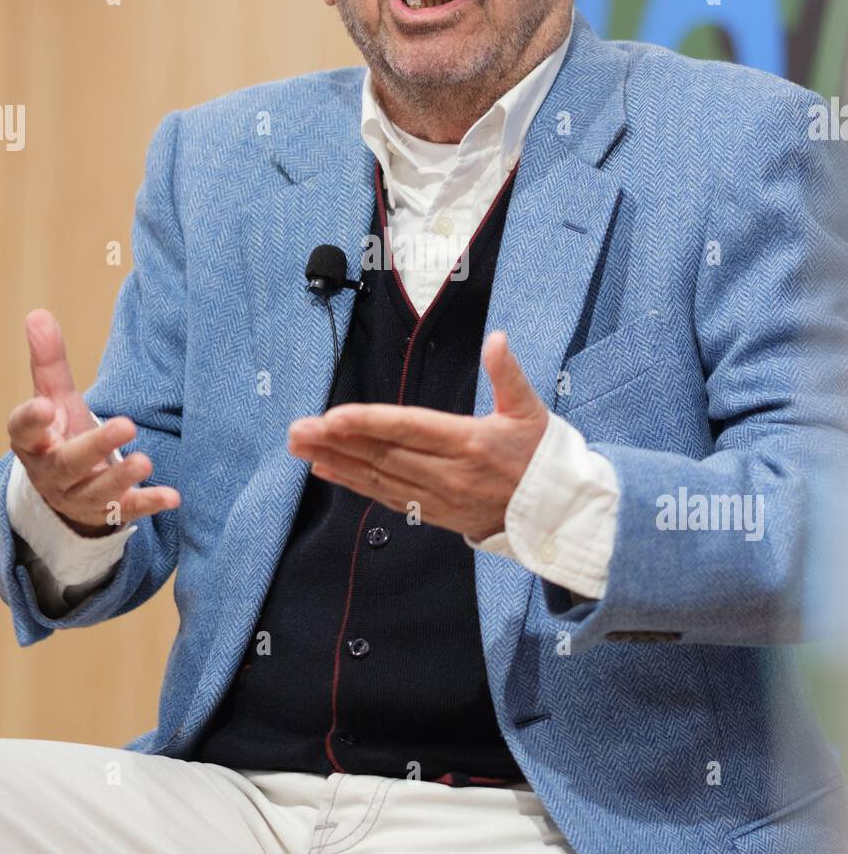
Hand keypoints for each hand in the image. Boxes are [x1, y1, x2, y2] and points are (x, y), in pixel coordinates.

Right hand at [7, 308, 180, 535]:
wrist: (66, 488)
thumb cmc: (61, 432)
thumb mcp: (54, 397)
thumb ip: (49, 361)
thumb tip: (38, 313)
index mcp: (34, 442)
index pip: (25, 431)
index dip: (32, 420)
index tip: (45, 404)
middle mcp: (52, 472)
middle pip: (69, 463)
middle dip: (96, 446)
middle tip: (126, 426)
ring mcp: (79, 496)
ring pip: (96, 491)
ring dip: (121, 477)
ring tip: (145, 461)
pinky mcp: (106, 512)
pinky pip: (126, 511)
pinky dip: (149, 503)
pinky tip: (173, 496)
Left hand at [287, 330, 548, 540]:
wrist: (556, 513)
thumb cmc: (541, 455)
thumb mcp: (531, 410)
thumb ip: (509, 374)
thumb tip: (497, 339)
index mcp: (470, 442)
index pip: (410, 429)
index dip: (369, 423)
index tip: (332, 417)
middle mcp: (448, 473)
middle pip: (384, 454)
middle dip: (337, 441)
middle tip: (296, 430)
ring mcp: (438, 497)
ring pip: (378, 477)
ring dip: (336, 461)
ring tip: (299, 447)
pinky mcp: (432, 513)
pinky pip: (386, 496)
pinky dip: (353, 484)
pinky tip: (326, 470)